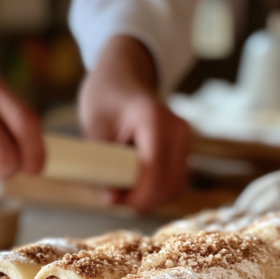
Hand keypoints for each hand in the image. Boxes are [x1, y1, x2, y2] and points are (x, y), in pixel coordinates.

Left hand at [77, 36, 191, 213]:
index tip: (113, 201)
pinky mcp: (184, 148)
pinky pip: (176, 179)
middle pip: (170, 183)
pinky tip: (136, 184)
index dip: (137, 195)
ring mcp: (185, 138)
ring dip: (151, 197)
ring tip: (123, 190)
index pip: (155, 169)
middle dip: (143, 200)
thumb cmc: (107, 96)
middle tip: (114, 199)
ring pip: (176, 185)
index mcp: (154, 119)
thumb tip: (111, 198)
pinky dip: (158, 189)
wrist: (125, 77)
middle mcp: (178, 129)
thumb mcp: (95, 126)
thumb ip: (102, 162)